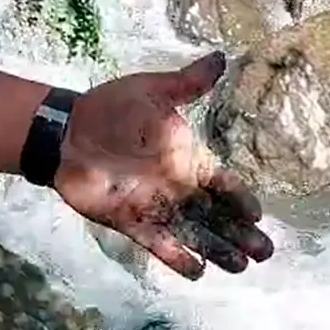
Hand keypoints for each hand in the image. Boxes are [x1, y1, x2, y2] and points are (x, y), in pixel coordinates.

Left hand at [53, 52, 272, 279]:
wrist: (65, 132)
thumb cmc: (109, 109)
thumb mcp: (152, 91)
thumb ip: (187, 84)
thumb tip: (222, 57)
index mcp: (187, 158)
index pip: (224, 184)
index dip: (241, 199)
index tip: (258, 214)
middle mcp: (177, 187)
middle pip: (217, 215)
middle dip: (241, 234)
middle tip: (265, 253)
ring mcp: (155, 207)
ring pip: (195, 233)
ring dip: (218, 250)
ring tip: (240, 266)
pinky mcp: (130, 222)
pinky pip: (159, 243)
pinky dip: (177, 258)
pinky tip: (197, 272)